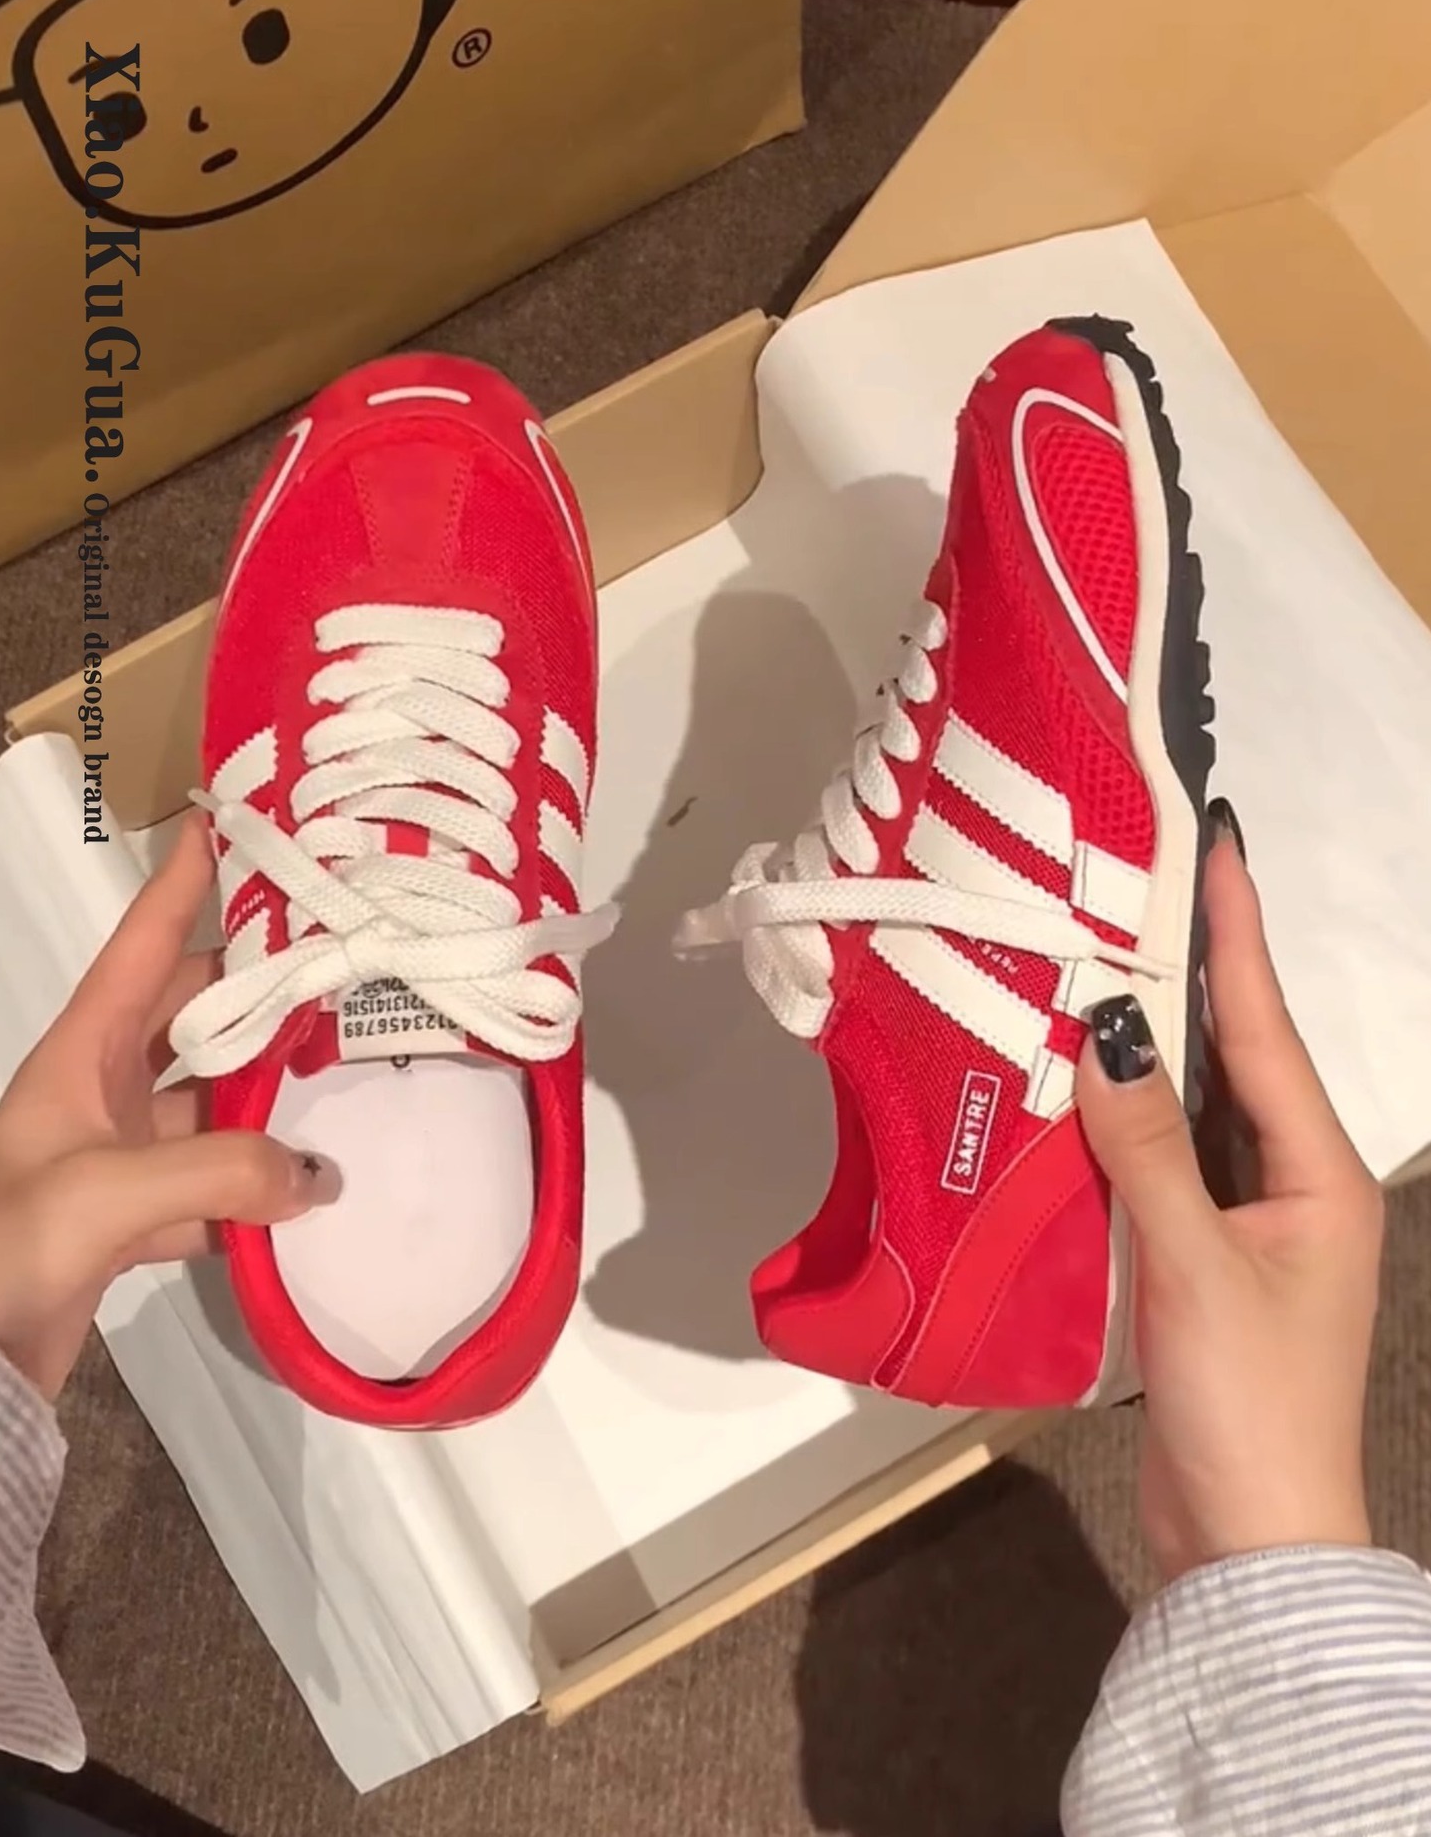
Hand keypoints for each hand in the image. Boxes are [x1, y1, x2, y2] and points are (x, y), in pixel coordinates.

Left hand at [0, 819, 336, 1399]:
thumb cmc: (10, 1244)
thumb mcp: (108, 1192)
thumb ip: (222, 1169)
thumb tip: (323, 1175)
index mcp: (81, 1054)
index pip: (143, 944)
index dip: (186, 881)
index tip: (235, 822)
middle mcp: (102, 1093)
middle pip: (196, 1017)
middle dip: (263, 991)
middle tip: (347, 965)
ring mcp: (118, 1160)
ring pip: (215, 1104)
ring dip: (272, 1097)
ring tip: (351, 1072)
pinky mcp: (133, 1224)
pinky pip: (215, 1187)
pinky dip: (259, 1191)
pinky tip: (310, 1194)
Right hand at [1075, 805, 1382, 1582]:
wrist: (1247, 1542)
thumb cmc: (1249, 1403)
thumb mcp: (1196, 1267)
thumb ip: (1145, 1149)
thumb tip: (1103, 1033)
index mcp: (1317, 1175)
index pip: (1264, 1030)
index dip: (1236, 935)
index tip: (1212, 845)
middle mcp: (1287, 1184)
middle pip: (1229, 1057)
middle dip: (1182, 974)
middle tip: (1126, 886)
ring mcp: (1241, 1223)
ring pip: (1186, 1108)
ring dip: (1142, 1045)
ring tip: (1085, 959)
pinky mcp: (1194, 1259)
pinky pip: (1155, 1163)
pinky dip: (1116, 1121)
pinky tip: (1069, 1082)